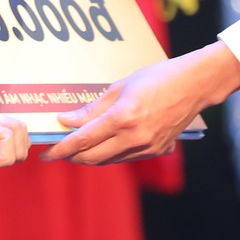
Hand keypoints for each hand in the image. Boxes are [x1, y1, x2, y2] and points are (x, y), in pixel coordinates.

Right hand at [0, 118, 33, 192]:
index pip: (7, 157)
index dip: (4, 137)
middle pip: (20, 151)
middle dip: (11, 130)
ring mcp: (6, 150)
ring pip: (26, 143)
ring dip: (15, 126)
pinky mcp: (11, 140)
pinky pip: (25, 136)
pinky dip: (17, 125)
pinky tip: (2, 119)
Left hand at [47, 43, 239, 165]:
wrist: (194, 85)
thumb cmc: (157, 78)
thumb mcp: (120, 88)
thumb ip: (92, 108)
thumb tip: (67, 121)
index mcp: (123, 118)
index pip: (82, 140)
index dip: (60, 148)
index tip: (45, 153)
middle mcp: (134, 137)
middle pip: (91, 156)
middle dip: (70, 156)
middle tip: (56, 150)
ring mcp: (146, 148)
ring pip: (107, 161)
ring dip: (88, 157)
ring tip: (75, 148)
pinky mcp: (156, 151)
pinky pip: (124, 158)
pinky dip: (109, 154)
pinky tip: (102, 144)